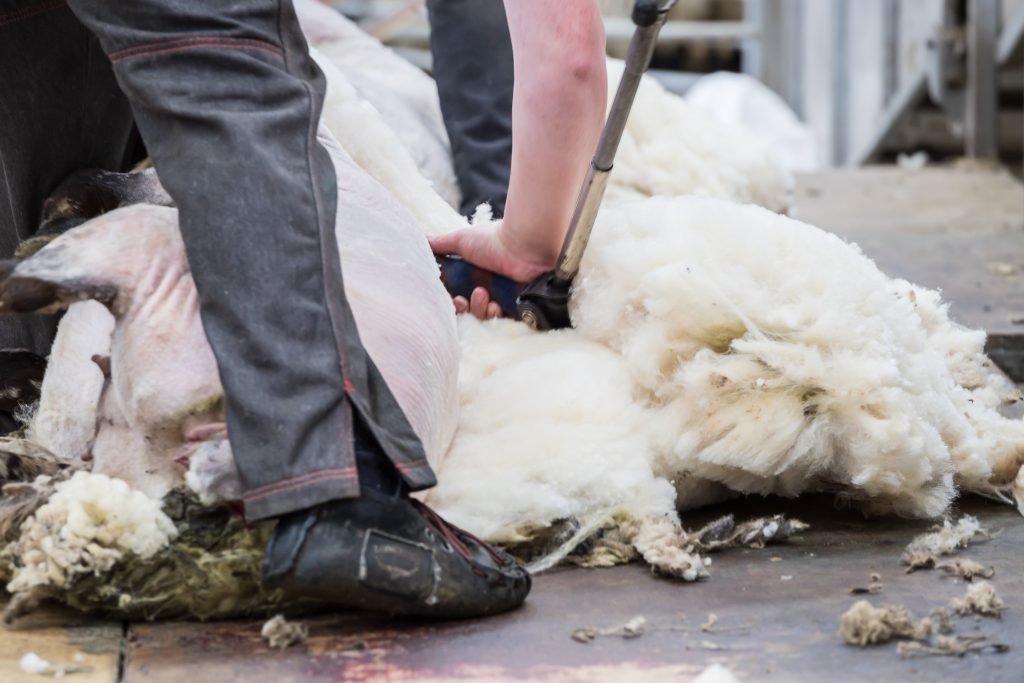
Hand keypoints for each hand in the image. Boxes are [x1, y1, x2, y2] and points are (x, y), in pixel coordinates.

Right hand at [429, 221, 554, 319]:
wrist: (523, 245)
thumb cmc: (493, 239)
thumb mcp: (461, 240)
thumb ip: (441, 244)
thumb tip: (422, 240)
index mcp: (475, 276)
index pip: (458, 296)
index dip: (451, 300)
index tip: (451, 297)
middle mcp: (489, 288)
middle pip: (469, 310)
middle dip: (463, 308)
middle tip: (462, 300)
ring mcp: (503, 298)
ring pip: (484, 317)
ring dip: (479, 309)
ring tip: (482, 294)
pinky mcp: (517, 307)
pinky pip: (502, 321)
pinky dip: (495, 315)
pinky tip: (496, 304)